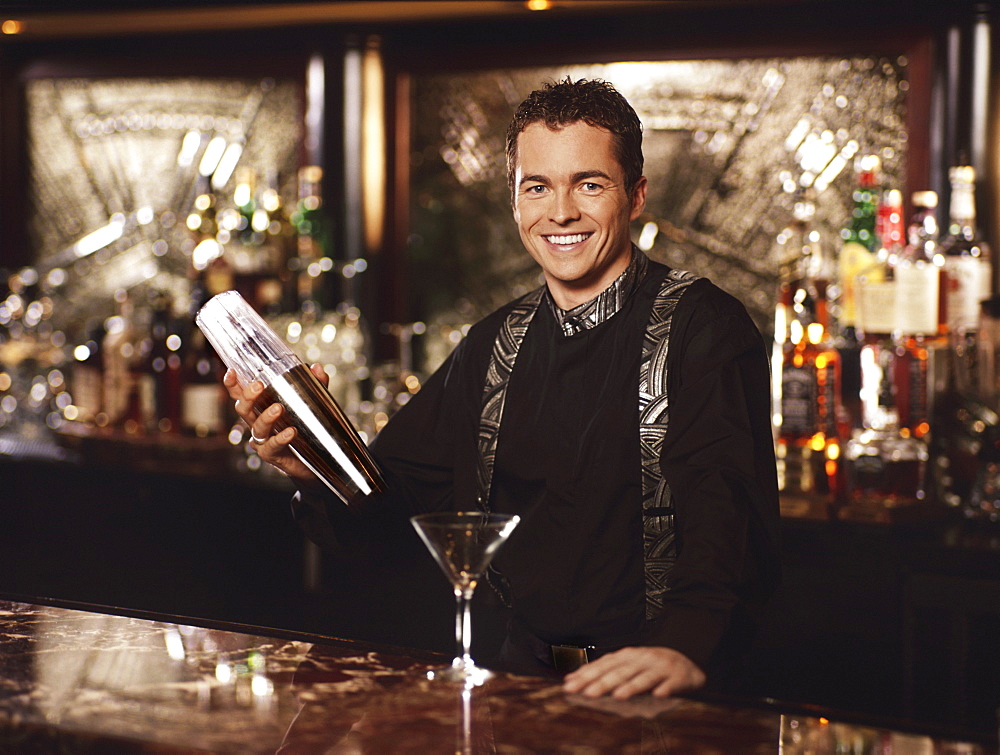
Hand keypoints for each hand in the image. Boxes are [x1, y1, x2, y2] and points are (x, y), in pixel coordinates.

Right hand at [223, 365, 327, 487]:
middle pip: (243, 409)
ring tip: (278, 408)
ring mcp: (263, 441)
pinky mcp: (272, 455)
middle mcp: (257, 424)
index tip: (232, 372)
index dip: (233, 384)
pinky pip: (272, 446)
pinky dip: (280, 438)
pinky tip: (290, 432)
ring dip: (266, 417)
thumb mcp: (312, 403)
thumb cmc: (306, 429)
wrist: (316, 461)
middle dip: (248, 397)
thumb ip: (315, 385)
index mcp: (261, 408)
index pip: (242, 395)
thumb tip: (316, 368)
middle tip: (258, 386)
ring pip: (257, 428)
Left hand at [562, 646, 705, 699]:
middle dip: (603, 683)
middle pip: (620, 672)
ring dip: (632, 686)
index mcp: (627, 656)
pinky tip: (659, 695)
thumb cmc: (650, 666)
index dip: (587, 675)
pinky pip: (672, 684)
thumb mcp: (626, 665)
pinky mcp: (679, 677)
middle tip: (587, 694)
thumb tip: (570, 679)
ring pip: (644, 678)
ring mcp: (660, 667)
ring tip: (619, 696)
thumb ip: (602, 672)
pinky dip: (666, 689)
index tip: (570, 686)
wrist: (686, 660)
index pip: (603, 666)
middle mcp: (641, 659)